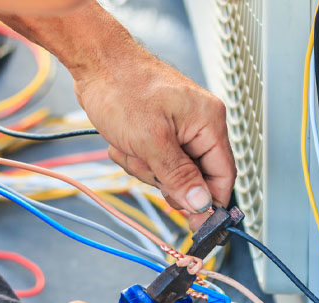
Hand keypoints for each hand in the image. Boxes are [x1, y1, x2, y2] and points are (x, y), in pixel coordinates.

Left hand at [73, 43, 236, 229]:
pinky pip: (154, 160)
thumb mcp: (152, 140)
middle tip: (146, 163)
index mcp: (209, 123)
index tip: (196, 224)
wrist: (94, 62)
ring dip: (145, 166)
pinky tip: (123, 140)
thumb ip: (180, 176)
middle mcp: (199, 125)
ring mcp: (179, 128)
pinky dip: (136, 156)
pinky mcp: (160, 130)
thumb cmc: (123, 87)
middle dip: (164, 176)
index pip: (223, 175)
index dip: (210, 202)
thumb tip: (202, 204)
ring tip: (130, 144)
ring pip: (170, 172)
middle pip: (194, 176)